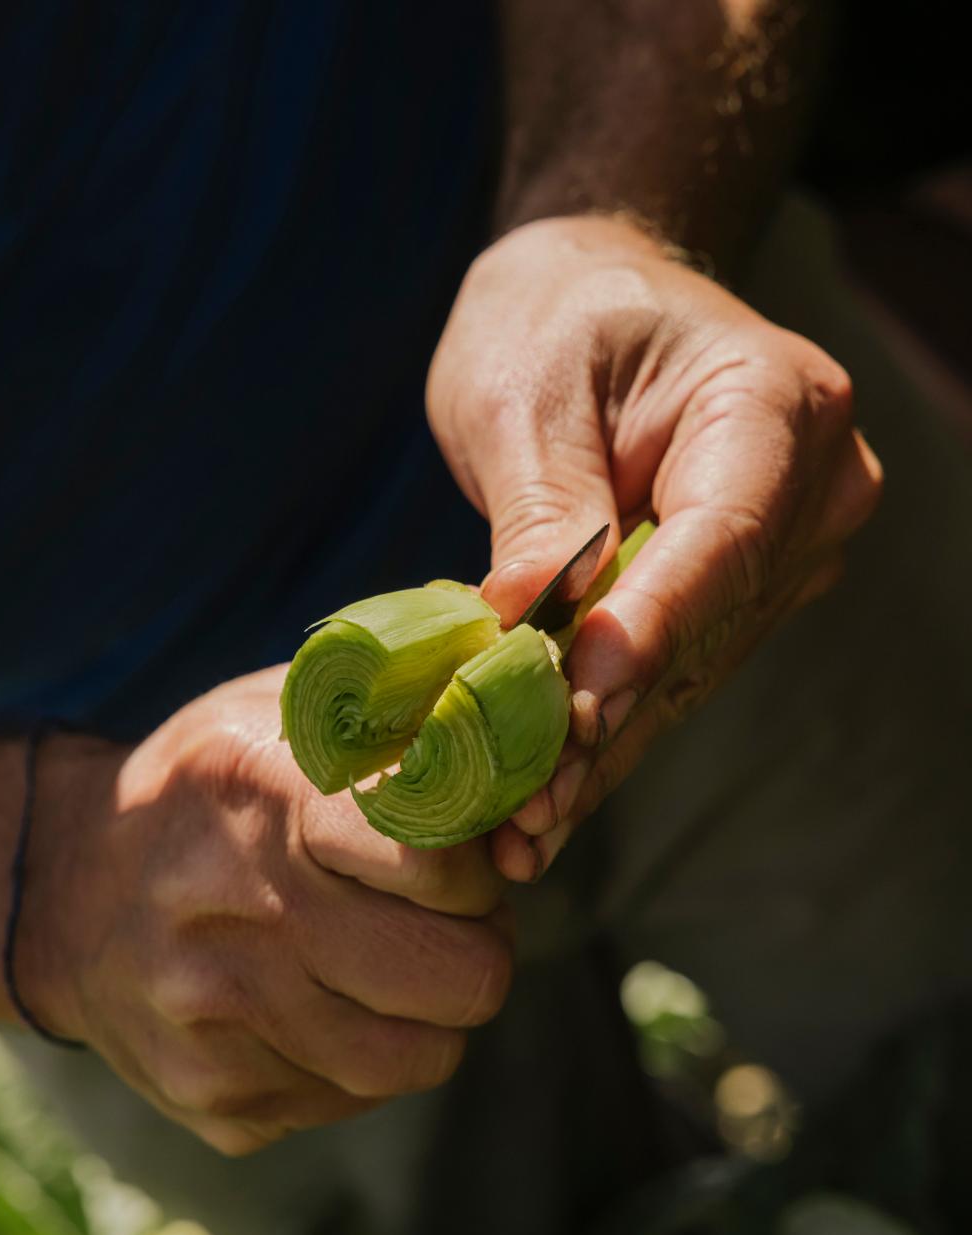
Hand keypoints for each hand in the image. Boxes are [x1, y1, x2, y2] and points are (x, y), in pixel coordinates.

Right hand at [18, 669, 510, 1154]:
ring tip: (389, 963)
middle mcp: (233, 913)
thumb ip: (407, 718)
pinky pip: (352, 1100)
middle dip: (476, 948)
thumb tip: (532, 725)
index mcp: (262, 794)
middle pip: (463, 980)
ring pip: (420, 1058)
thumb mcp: (287, 713)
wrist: (63, 892)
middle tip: (443, 922)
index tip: (457, 857)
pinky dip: (360, 1059)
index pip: (438, 861)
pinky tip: (319, 1004)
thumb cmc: (211, 788)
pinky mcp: (211, 1096)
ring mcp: (216, 1020)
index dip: (475, 867)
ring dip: (429, 1014)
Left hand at [427, 215, 882, 880]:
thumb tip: (526, 634)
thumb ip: (540, 512)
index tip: (578, 709)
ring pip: (689, 673)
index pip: (720, 538)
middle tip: (526, 814)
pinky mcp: (739, 600)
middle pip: (707, 628)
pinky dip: (605, 738)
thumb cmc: (554, 320)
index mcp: (774, 404)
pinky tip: (546, 809)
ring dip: (602, 755)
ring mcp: (785, 553)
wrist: (588, 303)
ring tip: (521, 836)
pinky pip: (671, 676)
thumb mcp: (525, 392)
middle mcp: (809, 489)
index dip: (649, 632)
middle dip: (609, 724)